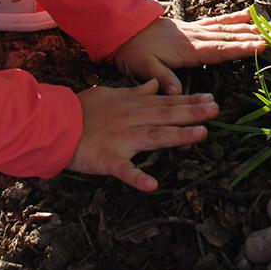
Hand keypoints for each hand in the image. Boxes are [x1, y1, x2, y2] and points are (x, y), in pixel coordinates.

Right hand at [67, 79, 219, 191]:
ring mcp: (121, 139)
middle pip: (166, 115)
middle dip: (193, 112)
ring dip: (178, 136)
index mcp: (132, 106)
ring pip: (154, 136)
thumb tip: (155, 84)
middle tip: (216, 110)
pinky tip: (153, 185)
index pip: (166, 102)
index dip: (189, 100)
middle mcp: (131, 120)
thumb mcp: (111, 94)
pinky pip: (124, 170)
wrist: (54, 124)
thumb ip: (136, 92)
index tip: (211, 98)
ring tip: (201, 135)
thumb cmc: (81, 110)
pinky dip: (137, 178)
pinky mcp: (108, 159)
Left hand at [112, 10, 265, 94]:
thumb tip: (177, 93)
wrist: (124, 28)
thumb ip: (163, 79)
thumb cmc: (134, 50)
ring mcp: (195, 30)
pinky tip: (244, 14)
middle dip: (250, 37)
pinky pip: (216, 22)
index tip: (259, 46)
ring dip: (245, 28)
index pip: (218, 50)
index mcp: (188, 49)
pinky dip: (232, 18)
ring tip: (265, 27)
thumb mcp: (144, 67)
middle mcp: (195, 37)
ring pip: (224, 28)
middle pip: (227, 37)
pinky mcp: (192, 27)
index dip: (239, 48)